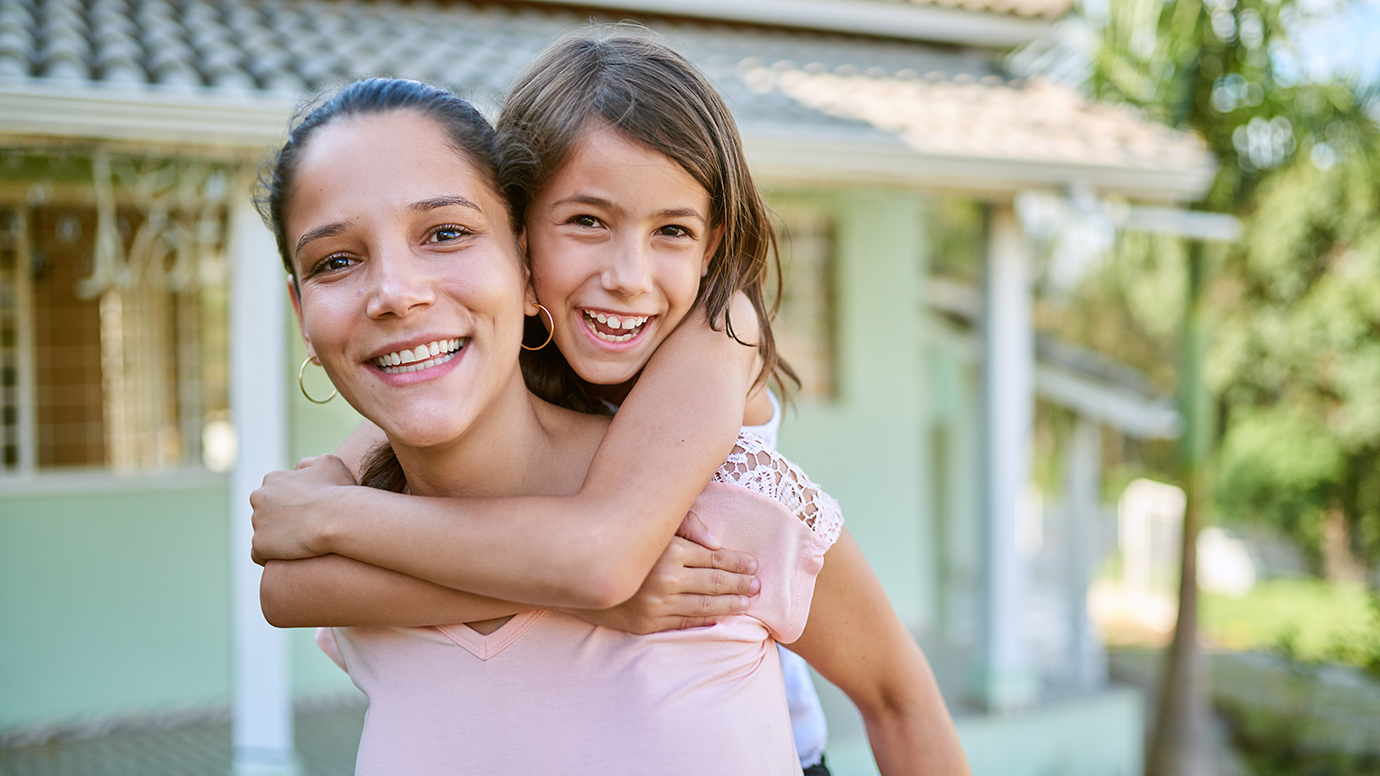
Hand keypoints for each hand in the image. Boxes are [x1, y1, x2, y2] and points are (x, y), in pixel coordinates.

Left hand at [250, 454, 356, 563]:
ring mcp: (257, 522)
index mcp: (273, 479)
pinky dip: (270, 557)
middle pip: (264, 512)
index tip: (307, 511)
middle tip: (303, 529)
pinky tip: (287, 558)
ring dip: (277, 538)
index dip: (291, 503)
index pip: (275, 492)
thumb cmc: (337, 491)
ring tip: (299, 545)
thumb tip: (301, 468)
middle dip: (279, 520)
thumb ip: (311, 463)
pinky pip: (259, 554)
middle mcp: (258, 497)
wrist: (336, 518)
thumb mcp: (329, 462)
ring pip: (263, 533)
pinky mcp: (259, 545)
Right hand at [569, 512, 758, 633]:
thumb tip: (715, 541)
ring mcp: (656, 605)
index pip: (715, 559)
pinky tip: (720, 617)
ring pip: (705, 606)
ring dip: (731, 605)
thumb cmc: (618, 538)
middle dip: (741, 584)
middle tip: (758, 585)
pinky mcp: (646, 624)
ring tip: (748, 602)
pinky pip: (684, 623)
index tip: (754, 564)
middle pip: (715, 584)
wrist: (577, 571)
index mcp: (669, 551)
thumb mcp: (651, 521)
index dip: (738, 562)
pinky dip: (706, 620)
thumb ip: (685, 523)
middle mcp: (665, 580)